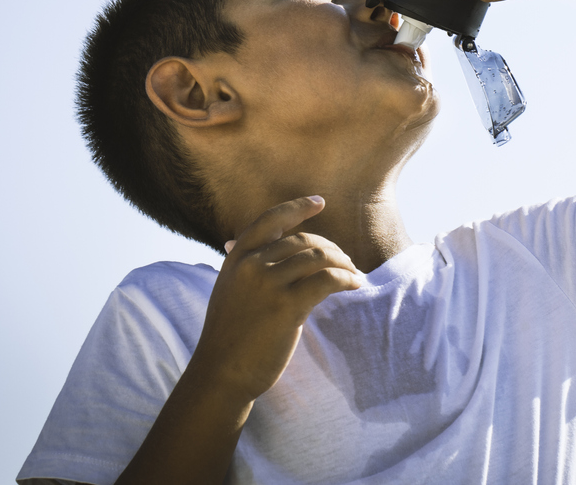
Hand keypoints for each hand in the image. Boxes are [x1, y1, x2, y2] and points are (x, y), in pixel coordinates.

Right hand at [189, 196, 361, 404]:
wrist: (220, 374)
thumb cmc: (229, 336)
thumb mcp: (230, 289)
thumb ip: (249, 266)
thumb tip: (274, 246)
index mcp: (237, 258)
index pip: (271, 219)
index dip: (297, 207)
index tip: (319, 202)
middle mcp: (251, 265)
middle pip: (303, 240)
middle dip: (331, 248)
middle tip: (346, 261)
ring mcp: (268, 284)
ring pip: (319, 257)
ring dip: (343, 263)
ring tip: (353, 274)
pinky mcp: (287, 307)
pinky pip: (328, 280)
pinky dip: (347, 279)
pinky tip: (355, 285)